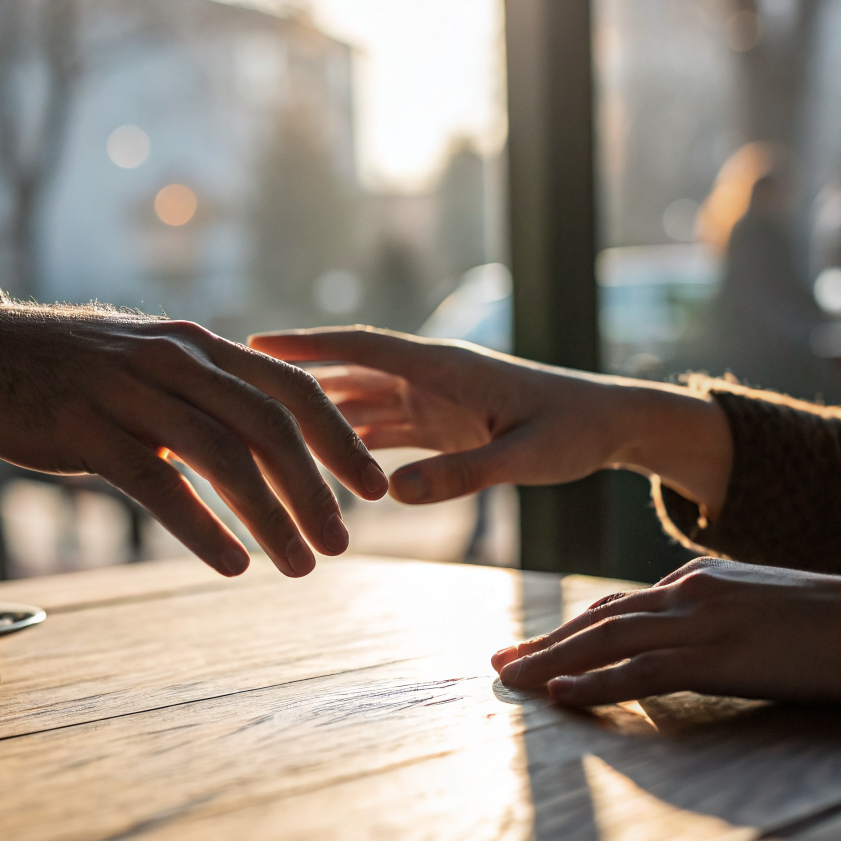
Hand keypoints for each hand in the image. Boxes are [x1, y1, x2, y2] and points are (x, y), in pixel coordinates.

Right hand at [0, 302, 388, 577]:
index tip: (376, 488)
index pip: (292, 389)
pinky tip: (232, 563)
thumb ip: (209, 396)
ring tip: (299, 565)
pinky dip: (202, 527)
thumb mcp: (153, 367)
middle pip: (269, 426)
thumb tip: (270, 441)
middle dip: (316, 489)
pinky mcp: (86, 429)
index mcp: (201, 348)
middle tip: (343, 543)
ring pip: (221, 457)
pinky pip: (157, 484)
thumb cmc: (78, 371)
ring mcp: (130, 393)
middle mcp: (176, 362)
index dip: (341, 440)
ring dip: (270, 517)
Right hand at [248, 326, 730, 511]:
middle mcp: (427, 376)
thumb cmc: (574, 432)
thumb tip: (392, 496)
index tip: (253, 344)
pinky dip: (344, 443)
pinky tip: (310, 463)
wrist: (611, 424)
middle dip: (293, 380)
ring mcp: (430, 399)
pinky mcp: (438, 424)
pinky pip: (378, 430)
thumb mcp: (523, 458)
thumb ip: (462, 474)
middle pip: (346, 373)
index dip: (306, 345)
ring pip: (356, 402)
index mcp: (443, 367)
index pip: (360, 346)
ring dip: (313, 414)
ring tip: (254, 428)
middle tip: (230, 388)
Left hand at [492, 558, 840, 705]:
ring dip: (551, 662)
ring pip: (605, 640)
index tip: (535, 646)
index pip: (621, 605)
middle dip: (545, 643)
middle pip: (598, 619)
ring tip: (510, 680)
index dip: (572, 627)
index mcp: (702, 580)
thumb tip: (692, 645)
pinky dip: (594, 683)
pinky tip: (560, 695)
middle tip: (500, 663)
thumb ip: (723, 620)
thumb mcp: (768, 611)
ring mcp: (702, 620)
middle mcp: (691, 592)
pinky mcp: (718, 655)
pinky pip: (641, 670)